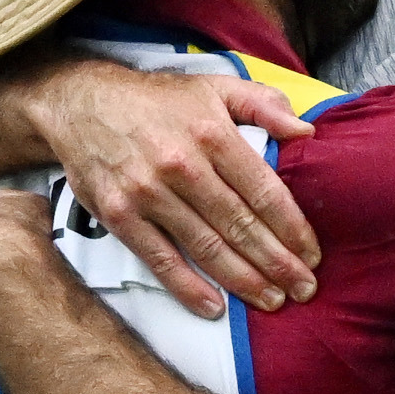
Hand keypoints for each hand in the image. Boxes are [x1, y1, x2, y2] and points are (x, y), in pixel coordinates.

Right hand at [27, 58, 316, 317]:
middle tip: (304, 289)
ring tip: (273, 300)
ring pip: (206, 247)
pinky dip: (188, 287)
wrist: (82, 103)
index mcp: (212, 134)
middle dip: (278, 262)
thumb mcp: (214, 86)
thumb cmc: (156, 100)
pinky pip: (160, 259)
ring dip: (244, 280)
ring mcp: (148, 194)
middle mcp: (182, 166)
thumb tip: (307, 131)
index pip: (263, 191)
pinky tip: (215, 307)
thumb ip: (263, 104)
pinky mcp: (120, 215)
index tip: (312, 254)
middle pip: (240, 225)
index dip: (292, 227)